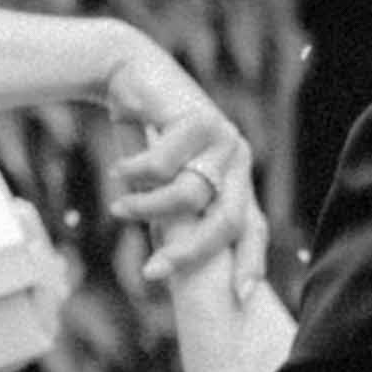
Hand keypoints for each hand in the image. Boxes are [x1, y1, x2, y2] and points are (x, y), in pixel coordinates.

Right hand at [103, 37, 266, 292]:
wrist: (131, 74)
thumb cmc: (146, 135)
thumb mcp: (163, 182)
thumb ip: (174, 215)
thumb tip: (167, 269)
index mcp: (237, 180)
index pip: (252, 229)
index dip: (249, 262)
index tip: (240, 297)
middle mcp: (239, 161)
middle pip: (227, 221)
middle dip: (190, 253)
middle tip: (151, 273)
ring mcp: (224, 138)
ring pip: (189, 195)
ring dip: (148, 208)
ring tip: (118, 208)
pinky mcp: (200, 117)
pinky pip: (163, 164)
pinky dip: (135, 173)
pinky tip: (118, 169)